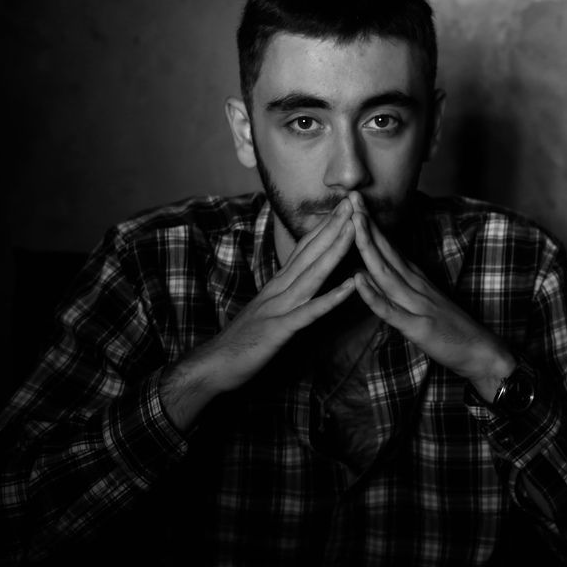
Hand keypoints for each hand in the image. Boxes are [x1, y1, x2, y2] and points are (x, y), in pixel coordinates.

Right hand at [160, 197, 356, 427]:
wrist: (212, 365)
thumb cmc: (240, 342)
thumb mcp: (265, 311)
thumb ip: (282, 296)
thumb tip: (298, 283)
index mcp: (277, 285)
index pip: (303, 250)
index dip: (324, 228)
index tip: (342, 208)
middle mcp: (278, 289)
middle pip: (309, 253)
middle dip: (333, 227)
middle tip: (354, 201)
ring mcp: (278, 308)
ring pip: (312, 275)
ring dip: (334, 251)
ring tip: (354, 229)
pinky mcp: (279, 330)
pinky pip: (309, 312)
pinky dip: (330, 299)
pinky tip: (350, 287)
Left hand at [348, 192, 514, 401]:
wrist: (481, 352)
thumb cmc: (452, 329)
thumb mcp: (427, 301)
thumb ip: (405, 285)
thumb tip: (375, 272)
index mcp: (417, 279)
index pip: (390, 247)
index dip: (372, 225)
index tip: (356, 202)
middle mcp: (416, 285)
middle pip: (386, 252)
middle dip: (366, 225)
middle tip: (351, 197)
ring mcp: (418, 304)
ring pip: (387, 273)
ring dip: (368, 248)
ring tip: (352, 224)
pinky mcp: (418, 327)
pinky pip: (391, 310)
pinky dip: (373, 295)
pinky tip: (357, 280)